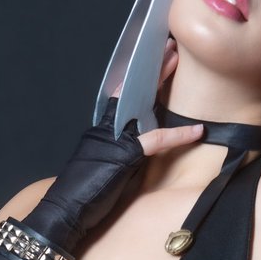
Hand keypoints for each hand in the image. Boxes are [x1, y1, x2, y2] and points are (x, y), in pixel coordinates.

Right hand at [30, 38, 203, 248]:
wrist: (64, 211)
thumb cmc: (84, 194)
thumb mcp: (104, 166)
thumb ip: (121, 152)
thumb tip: (138, 147)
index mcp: (103, 129)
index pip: (125, 97)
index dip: (140, 78)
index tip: (152, 60)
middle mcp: (107, 128)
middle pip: (133, 91)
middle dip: (152, 68)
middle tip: (169, 48)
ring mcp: (115, 138)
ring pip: (142, 104)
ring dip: (160, 82)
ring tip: (176, 61)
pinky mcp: (124, 156)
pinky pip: (155, 141)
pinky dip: (177, 136)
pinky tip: (196, 131)